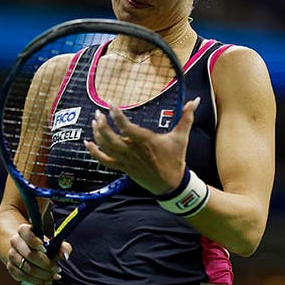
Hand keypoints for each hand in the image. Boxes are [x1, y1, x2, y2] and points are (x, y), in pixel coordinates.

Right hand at [6, 223, 70, 284]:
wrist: (29, 249)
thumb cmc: (44, 245)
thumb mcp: (55, 242)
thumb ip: (62, 247)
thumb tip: (64, 256)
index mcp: (24, 230)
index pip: (26, 233)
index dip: (35, 241)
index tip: (46, 249)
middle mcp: (15, 241)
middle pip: (28, 254)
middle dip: (45, 264)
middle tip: (56, 268)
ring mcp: (12, 255)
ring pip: (26, 267)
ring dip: (42, 274)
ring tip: (53, 276)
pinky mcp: (11, 267)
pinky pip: (22, 277)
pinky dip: (36, 280)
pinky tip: (45, 280)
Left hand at [85, 96, 200, 194]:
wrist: (171, 184)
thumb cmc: (175, 159)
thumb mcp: (181, 137)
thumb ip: (187, 117)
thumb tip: (196, 100)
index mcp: (145, 140)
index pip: (125, 126)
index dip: (116, 115)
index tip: (110, 104)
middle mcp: (132, 150)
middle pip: (110, 137)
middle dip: (102, 124)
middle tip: (99, 113)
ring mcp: (126, 160)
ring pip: (105, 147)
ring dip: (97, 134)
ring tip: (95, 122)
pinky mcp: (123, 167)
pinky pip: (104, 160)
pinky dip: (94, 152)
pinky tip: (88, 143)